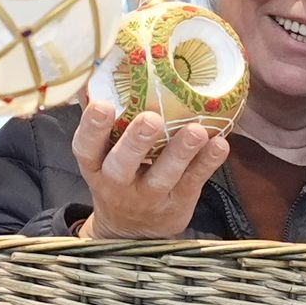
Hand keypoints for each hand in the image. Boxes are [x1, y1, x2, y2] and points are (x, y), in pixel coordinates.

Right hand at [72, 104, 230, 237]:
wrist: (131, 233)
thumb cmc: (116, 177)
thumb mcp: (100, 157)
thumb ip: (101, 122)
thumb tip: (96, 71)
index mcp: (95, 166)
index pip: (85, 148)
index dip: (91, 128)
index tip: (101, 105)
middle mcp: (117, 184)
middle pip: (122, 165)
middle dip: (136, 142)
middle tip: (151, 119)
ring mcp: (149, 196)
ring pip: (163, 175)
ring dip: (180, 153)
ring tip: (195, 130)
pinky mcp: (178, 203)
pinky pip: (194, 182)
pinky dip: (207, 163)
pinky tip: (220, 144)